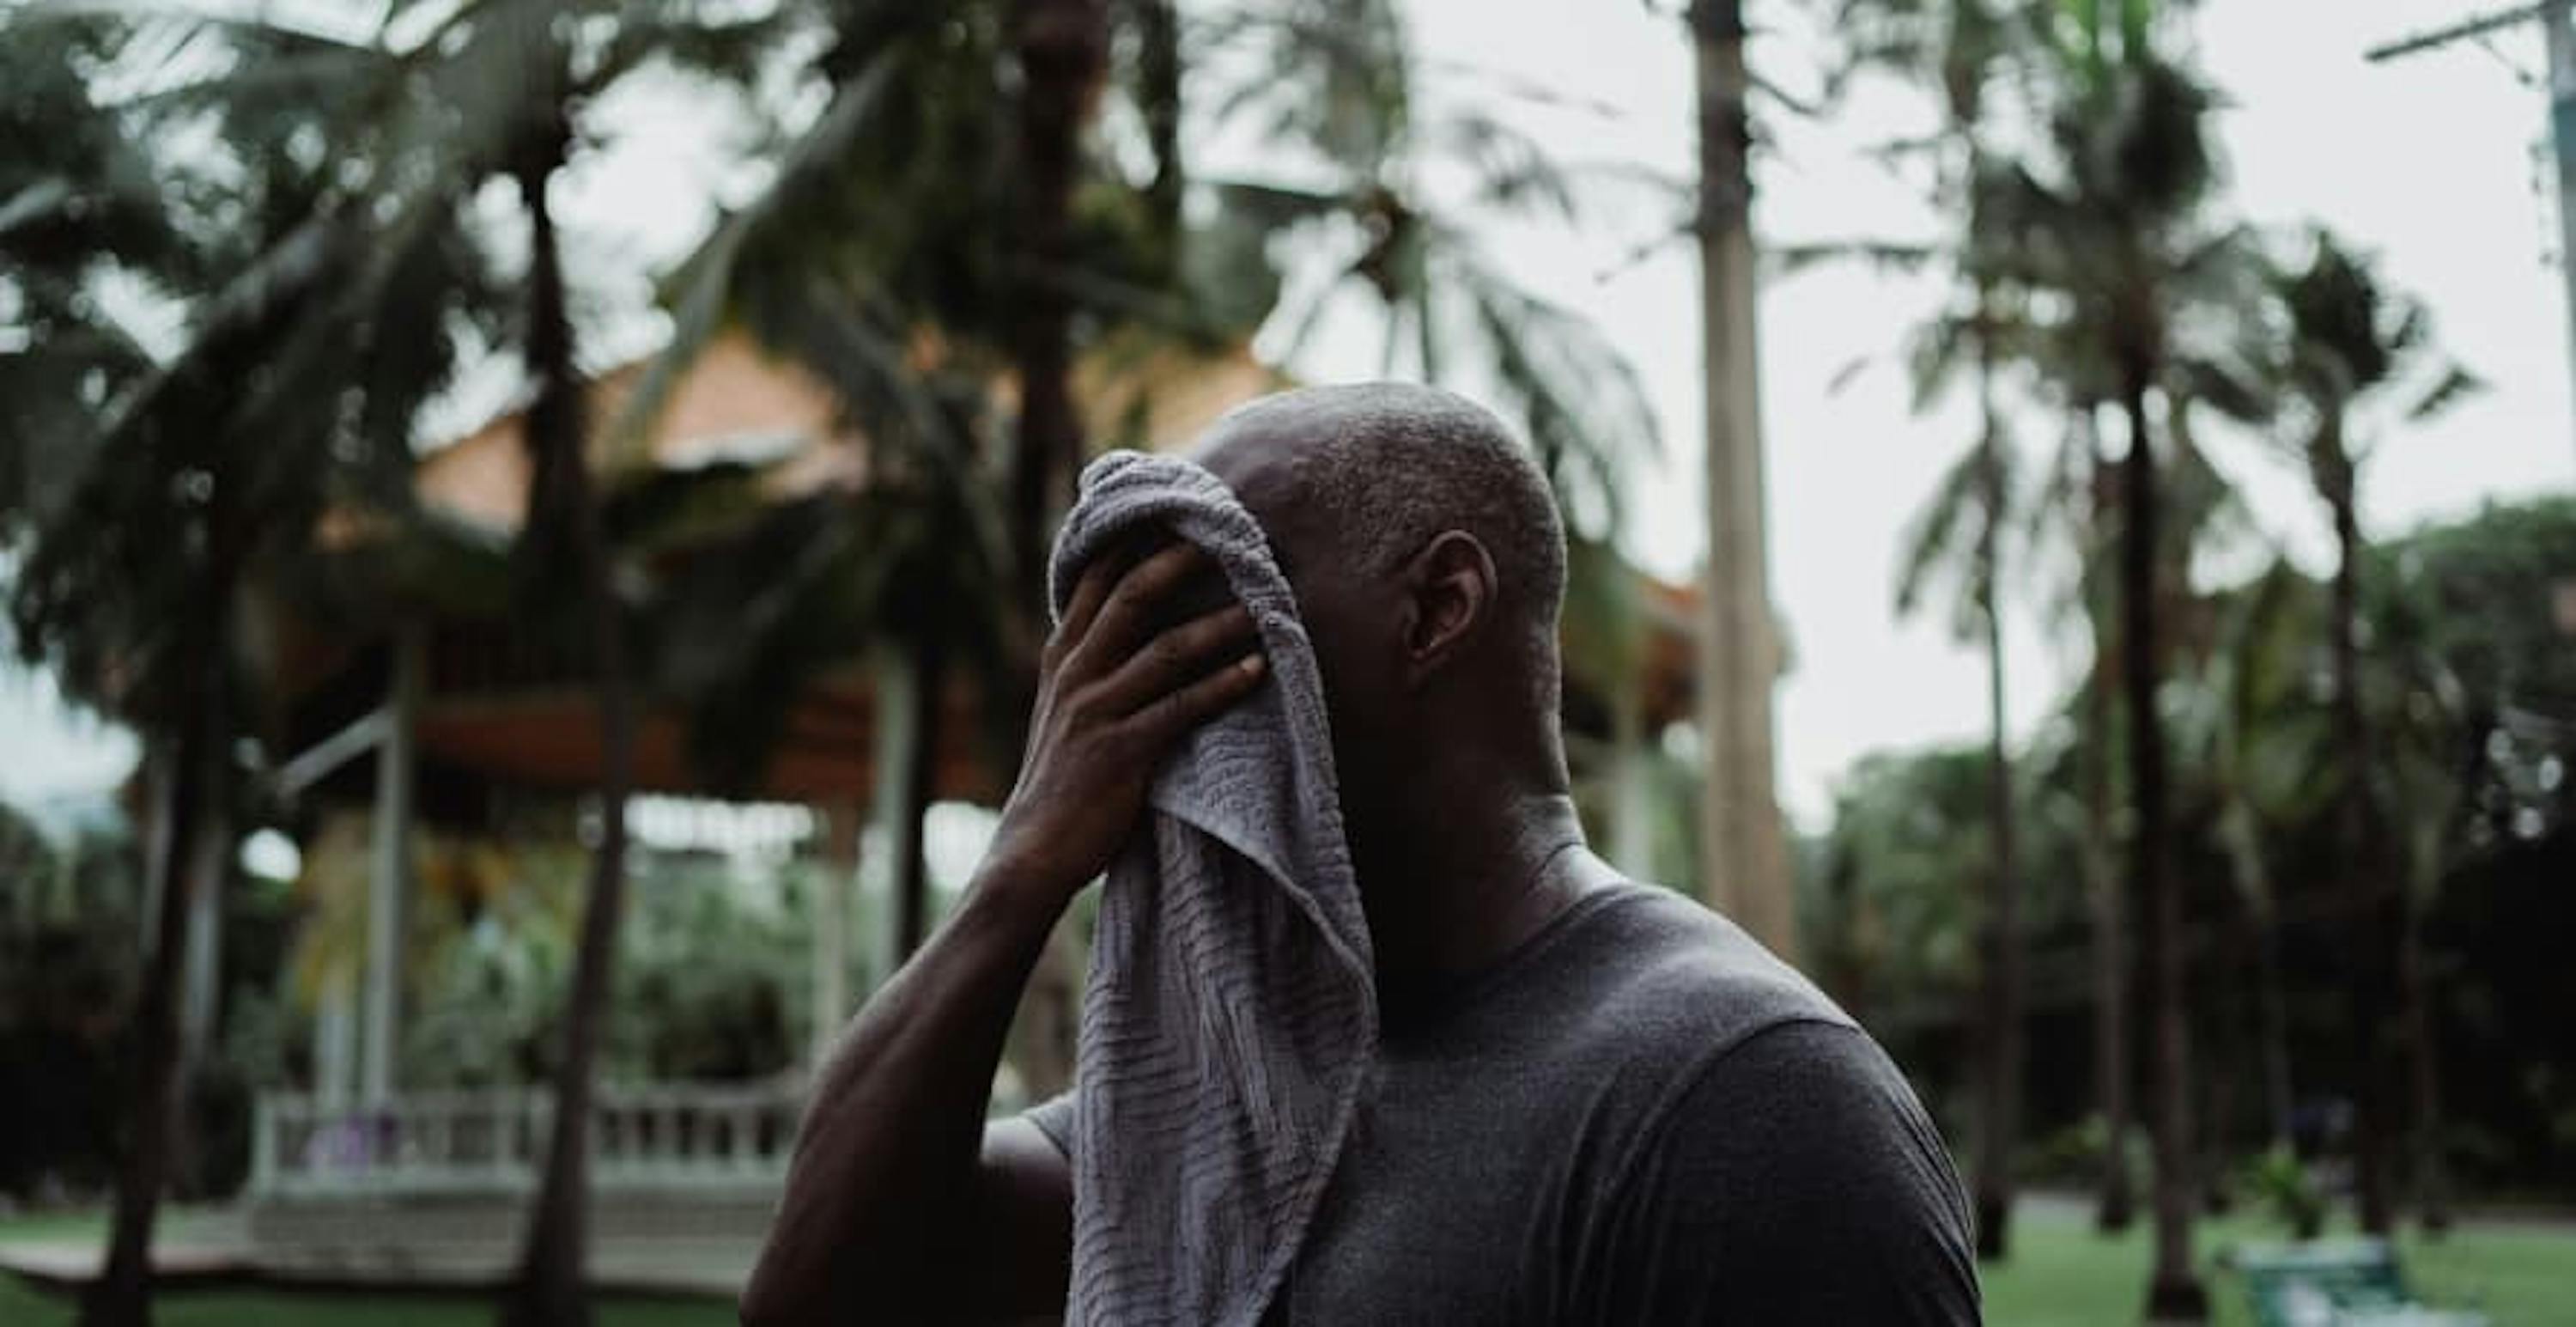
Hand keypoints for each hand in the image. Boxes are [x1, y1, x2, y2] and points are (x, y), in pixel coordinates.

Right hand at [981, 541, 1265, 904]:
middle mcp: (1074, 674)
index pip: (1095, 579)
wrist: (1032, 851)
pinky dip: (1223, 685)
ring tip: (1264, 608)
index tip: (1179, 513)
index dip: (1136, 541)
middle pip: (1131, 597)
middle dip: (1180, 563)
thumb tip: (1132, 627)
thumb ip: (1091, 667)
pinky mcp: (1121, 751)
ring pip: (1165, 649)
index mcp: (1061, 658)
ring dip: (1219, 625)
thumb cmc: (1060, 782)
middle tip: (1228, 539)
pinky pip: (1182, 708)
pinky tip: (1258, 670)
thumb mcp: (1063, 711)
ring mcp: (1096, 710)